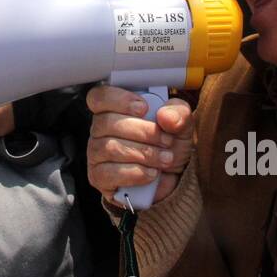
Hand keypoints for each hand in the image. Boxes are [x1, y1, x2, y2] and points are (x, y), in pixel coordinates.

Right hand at [86, 85, 194, 206]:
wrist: (171, 179)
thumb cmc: (168, 146)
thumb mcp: (180, 125)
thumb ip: (178, 113)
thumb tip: (166, 116)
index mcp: (113, 109)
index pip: (99, 96)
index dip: (118, 99)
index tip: (144, 108)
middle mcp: (100, 130)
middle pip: (107, 122)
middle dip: (143, 131)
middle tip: (166, 140)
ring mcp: (96, 154)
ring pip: (110, 148)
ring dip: (144, 153)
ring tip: (165, 158)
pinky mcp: (99, 177)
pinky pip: (110, 173)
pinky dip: (136, 173)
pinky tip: (152, 173)